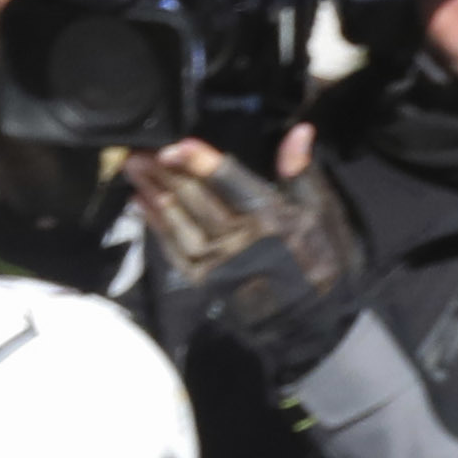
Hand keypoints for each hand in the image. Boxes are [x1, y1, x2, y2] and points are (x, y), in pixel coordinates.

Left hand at [140, 140, 370, 375]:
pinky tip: (141, 204)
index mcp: (271, 218)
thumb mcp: (323, 215)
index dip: (199, 162)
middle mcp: (240, 239)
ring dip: (153, 193)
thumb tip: (299, 130)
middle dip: (165, 172)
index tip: (174, 145)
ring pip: (179, 221)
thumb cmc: (322, 263)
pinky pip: (174, 250)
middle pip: (195, 198)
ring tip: (134, 169)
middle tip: (138, 149)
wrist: (313, 326)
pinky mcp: (207, 282)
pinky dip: (156, 226)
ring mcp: (219, 263)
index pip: (229, 182)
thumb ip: (303, 173)